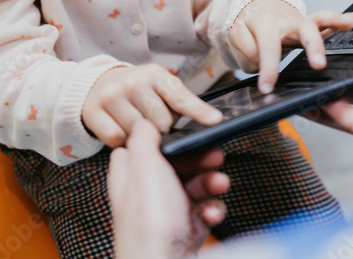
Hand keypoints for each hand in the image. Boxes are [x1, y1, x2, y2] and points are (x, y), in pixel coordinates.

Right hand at [82, 64, 222, 147]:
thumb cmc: (136, 91)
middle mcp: (133, 82)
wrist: (95, 84)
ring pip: (139, 133)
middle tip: (153, 120)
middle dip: (162, 128)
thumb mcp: (158, 87)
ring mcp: (112, 96)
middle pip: (161, 122)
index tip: (215, 121)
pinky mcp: (93, 112)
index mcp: (155, 74)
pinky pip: (116, 140)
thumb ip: (179, 102)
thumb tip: (209, 122)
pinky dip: (121, 140)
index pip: (180, 97)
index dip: (199, 111)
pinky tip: (120, 128)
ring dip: (141, 135)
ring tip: (136, 122)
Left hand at [109, 120, 229, 258]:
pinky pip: (204, 212)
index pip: (143, 147)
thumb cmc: (150, 222)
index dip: (164, 138)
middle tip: (215, 156)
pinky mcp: (185, 231)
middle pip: (177, 165)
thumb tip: (143, 122)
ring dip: (212, 183)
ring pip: (194, 188)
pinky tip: (211, 214)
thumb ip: (143, 138)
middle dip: (200, 160)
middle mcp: (147, 193)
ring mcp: (167, 214)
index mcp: (132, 174)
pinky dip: (213, 210)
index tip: (184, 131)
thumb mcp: (144, 166)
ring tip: (220, 184)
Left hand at [230, 0, 352, 93]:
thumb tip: (262, 65)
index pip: (268, 48)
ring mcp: (301, 21)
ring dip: (336, 21)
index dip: (268, 69)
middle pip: (302, 30)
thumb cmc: (248, 22)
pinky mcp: (310, 23)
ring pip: (319, 19)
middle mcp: (287, 21)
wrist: (255, 2)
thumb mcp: (237, 34)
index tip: (267, 88)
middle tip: (319, 64)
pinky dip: (341, 20)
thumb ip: (248, 50)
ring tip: (350, 23)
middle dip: (312, 46)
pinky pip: (327, 21)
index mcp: (266, 24)